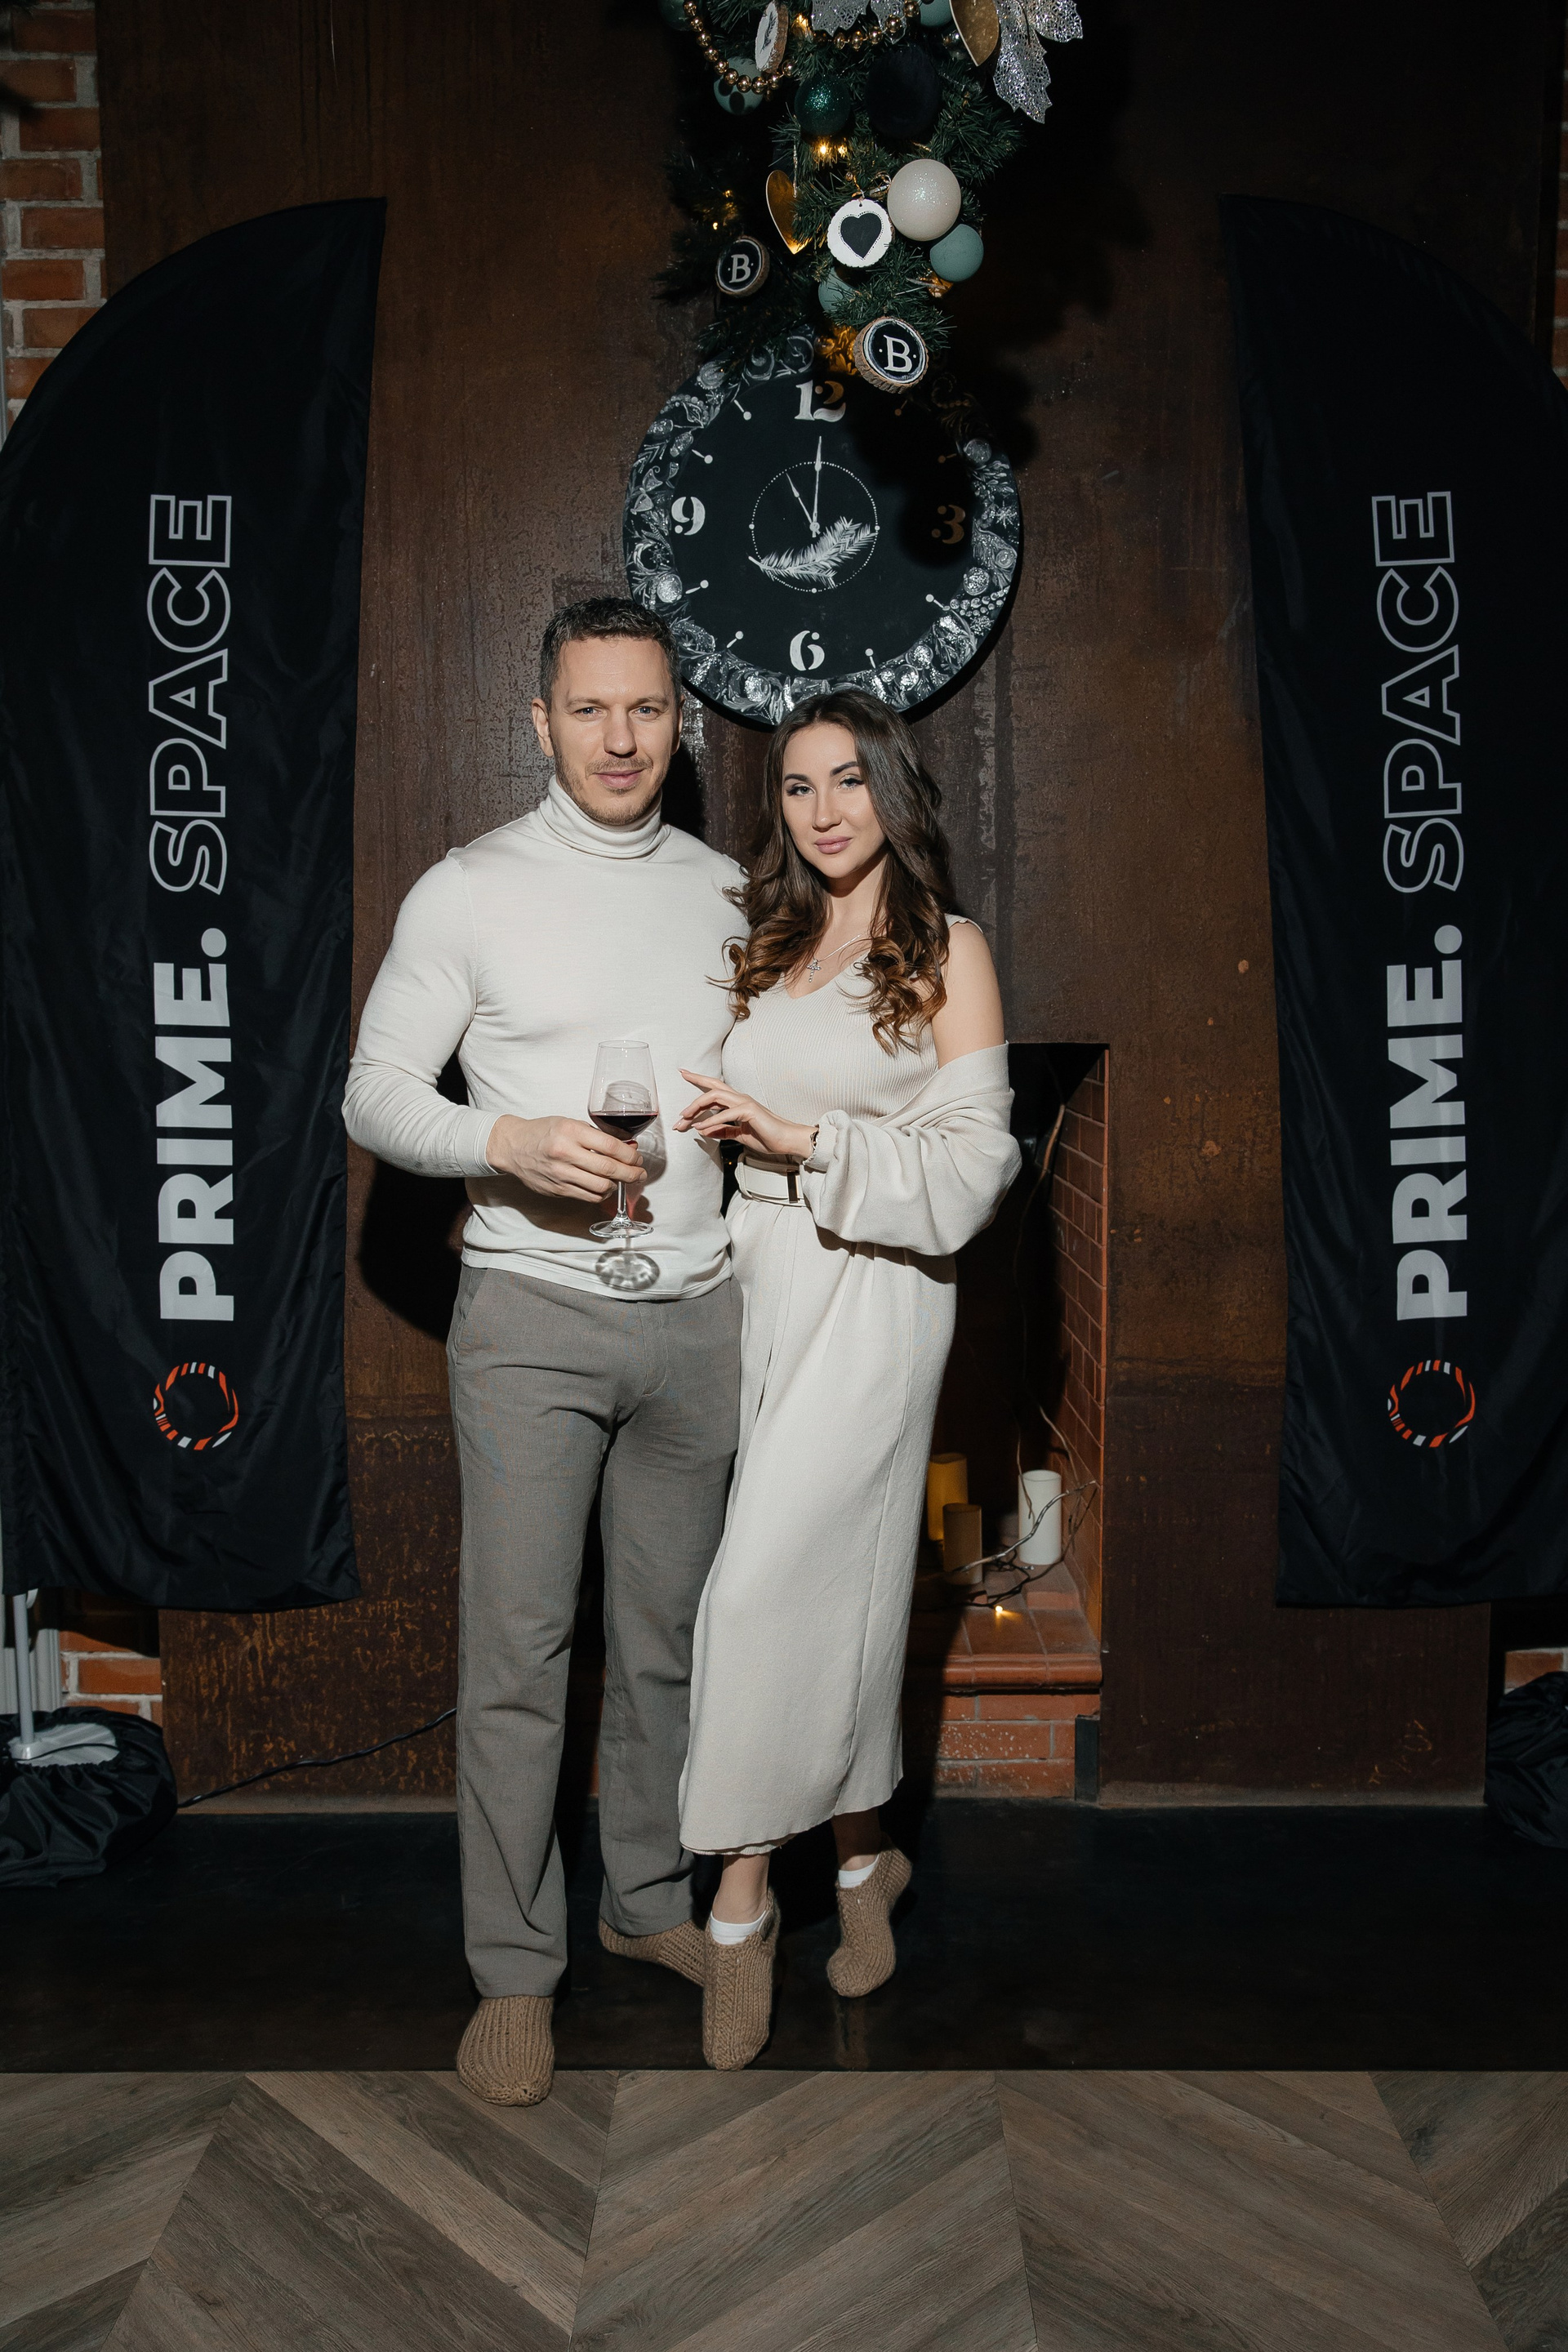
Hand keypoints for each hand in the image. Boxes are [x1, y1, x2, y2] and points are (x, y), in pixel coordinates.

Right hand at [485, 1114, 643, 1202]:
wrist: (513, 1147)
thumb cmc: (543, 1132)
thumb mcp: (570, 1124)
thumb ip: (597, 1135)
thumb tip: (627, 1146)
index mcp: (571, 1132)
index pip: (610, 1147)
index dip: (629, 1155)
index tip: (637, 1158)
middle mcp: (565, 1154)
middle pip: (608, 1169)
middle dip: (631, 1173)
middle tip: (640, 1174)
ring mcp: (561, 1174)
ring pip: (601, 1187)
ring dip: (617, 1185)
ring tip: (622, 1180)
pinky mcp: (558, 1190)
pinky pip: (588, 1196)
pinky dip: (602, 1193)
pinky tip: (605, 1186)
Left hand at [675, 1070, 815, 1162]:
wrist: (787, 1141)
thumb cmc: (767, 1137)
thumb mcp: (739, 1135)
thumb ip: (722, 1131)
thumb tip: (703, 1130)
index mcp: (737, 1102)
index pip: (714, 1088)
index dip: (698, 1080)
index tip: (684, 1073)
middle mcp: (740, 1098)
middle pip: (712, 1088)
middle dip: (693, 1088)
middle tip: (679, 1098)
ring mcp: (745, 1103)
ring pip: (715, 1097)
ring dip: (697, 1107)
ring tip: (685, 1119)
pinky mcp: (749, 1111)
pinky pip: (725, 1115)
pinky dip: (711, 1121)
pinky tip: (701, 1128)